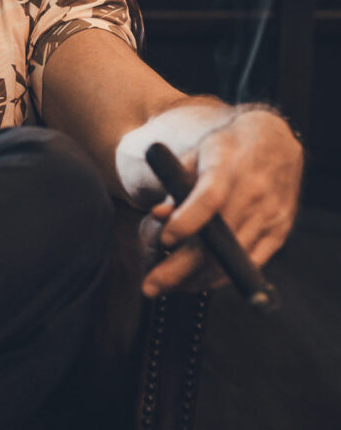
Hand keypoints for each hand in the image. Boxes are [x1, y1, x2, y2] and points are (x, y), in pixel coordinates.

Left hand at [141, 107, 302, 296]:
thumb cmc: (225, 148)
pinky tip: (196, 282)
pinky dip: (221, 277)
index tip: (164, 240)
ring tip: (165, 285)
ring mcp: (270, 214)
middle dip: (179, 269)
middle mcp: (253, 192)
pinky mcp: (280, 231)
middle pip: (218, 241)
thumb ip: (176, 183)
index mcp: (228, 166)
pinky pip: (250, 264)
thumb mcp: (195, 154)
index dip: (186, 222)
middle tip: (149, 287)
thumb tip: (158, 214)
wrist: (274, 142)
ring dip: (195, 279)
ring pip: (231, 259)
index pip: (209, 198)